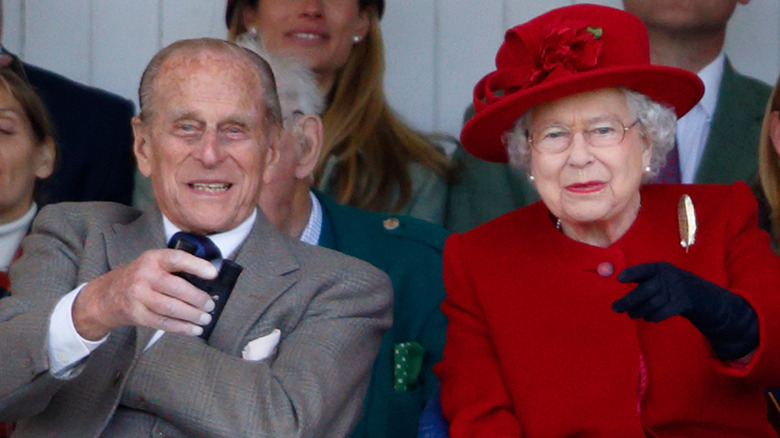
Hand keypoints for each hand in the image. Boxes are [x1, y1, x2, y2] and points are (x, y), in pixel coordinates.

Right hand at [72, 249, 217, 339]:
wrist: (105, 296)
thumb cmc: (138, 278)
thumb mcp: (152, 264)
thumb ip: (175, 269)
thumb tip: (208, 281)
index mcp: (152, 259)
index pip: (177, 259)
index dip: (197, 266)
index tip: (213, 274)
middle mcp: (144, 275)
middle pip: (177, 288)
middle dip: (198, 298)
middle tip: (210, 305)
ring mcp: (138, 296)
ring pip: (171, 308)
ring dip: (192, 315)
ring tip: (206, 318)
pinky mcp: (136, 314)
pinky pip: (164, 322)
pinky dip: (182, 328)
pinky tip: (194, 330)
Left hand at [613, 262, 757, 360]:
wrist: (699, 293)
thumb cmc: (669, 283)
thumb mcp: (659, 274)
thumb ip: (641, 277)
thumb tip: (618, 280)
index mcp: (660, 268)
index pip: (644, 269)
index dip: (632, 273)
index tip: (619, 279)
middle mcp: (668, 278)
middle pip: (645, 291)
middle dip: (628, 301)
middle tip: (616, 307)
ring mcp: (676, 292)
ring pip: (652, 304)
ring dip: (638, 311)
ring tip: (631, 314)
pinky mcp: (681, 305)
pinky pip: (662, 313)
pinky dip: (651, 316)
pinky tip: (646, 317)